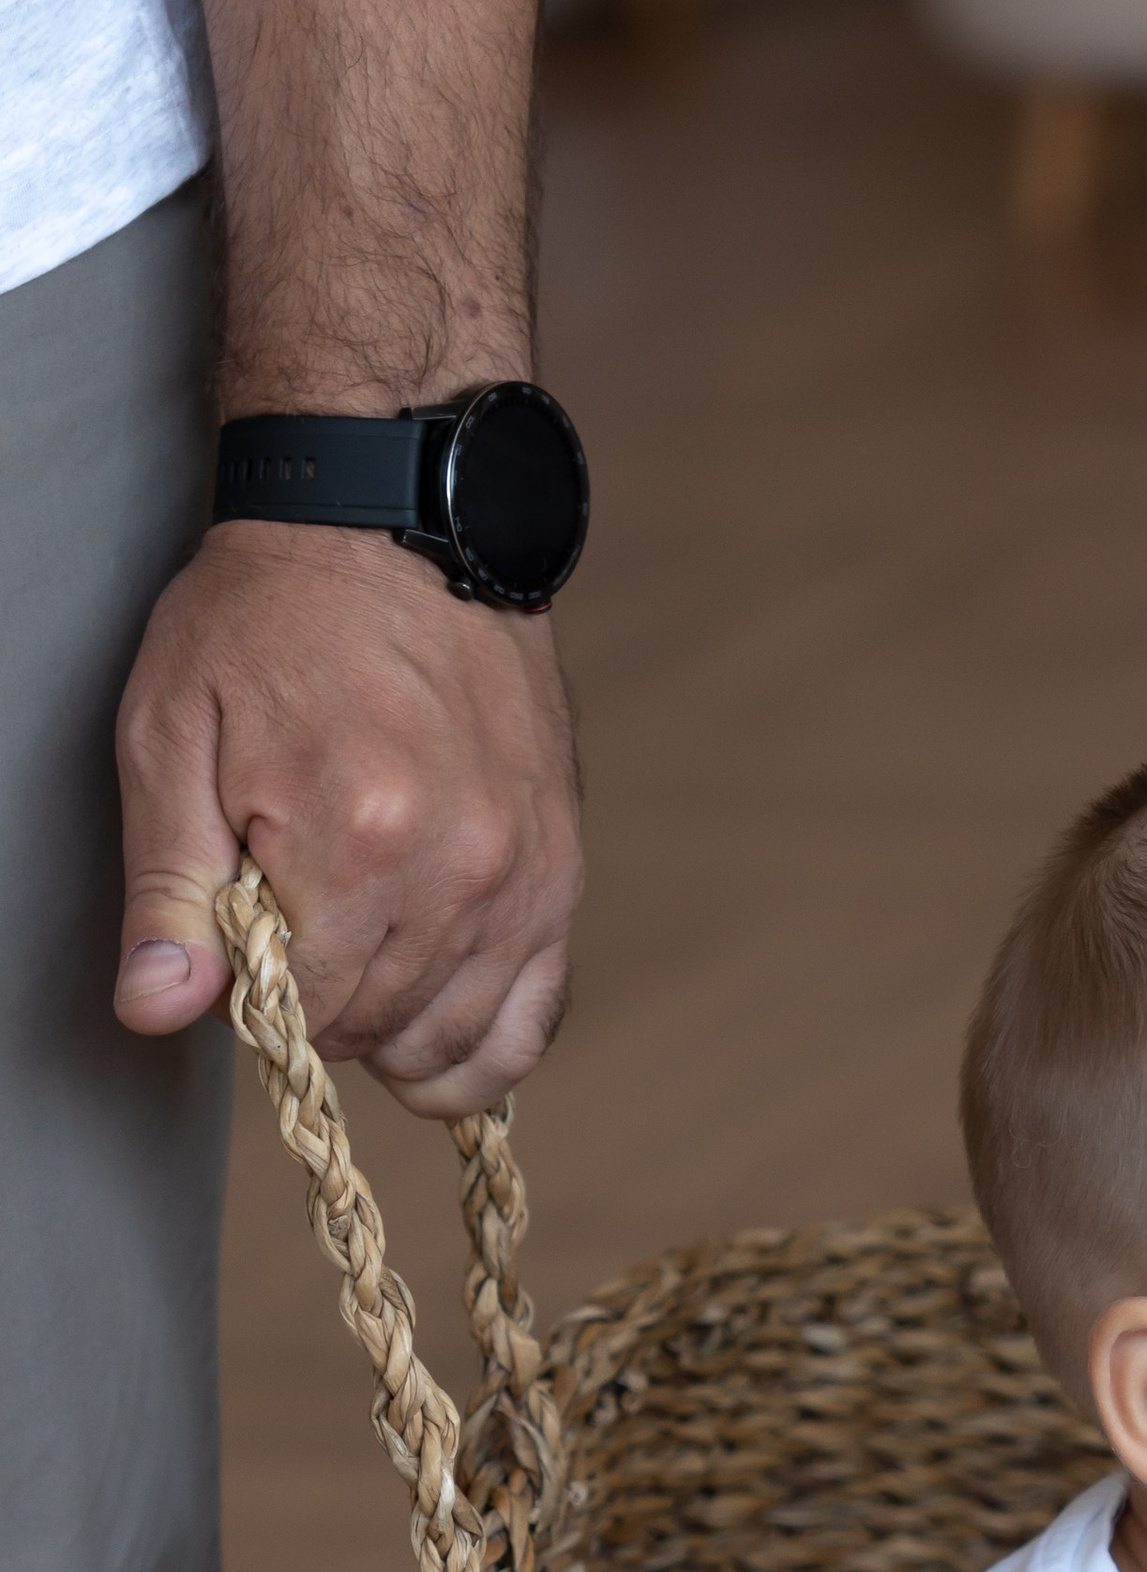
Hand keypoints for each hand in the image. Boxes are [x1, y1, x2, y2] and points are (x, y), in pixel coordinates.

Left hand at [114, 518, 580, 1116]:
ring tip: (351, 969)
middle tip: (287, 938)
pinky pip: (534, 1017)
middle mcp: (460, 871)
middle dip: (321, 1011)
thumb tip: (159, 1006)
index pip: (303, 1011)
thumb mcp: (173, 735)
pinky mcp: (562, 874)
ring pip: (456, 1040)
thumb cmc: (270, 618)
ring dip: (392, 1033)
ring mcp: (525, 877)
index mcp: (357, 838)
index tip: (239, 941)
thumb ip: (168, 886)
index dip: (255, 997)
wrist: (394, 525)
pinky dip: (480, 1046)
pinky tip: (432, 1027)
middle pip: (379, 1031)